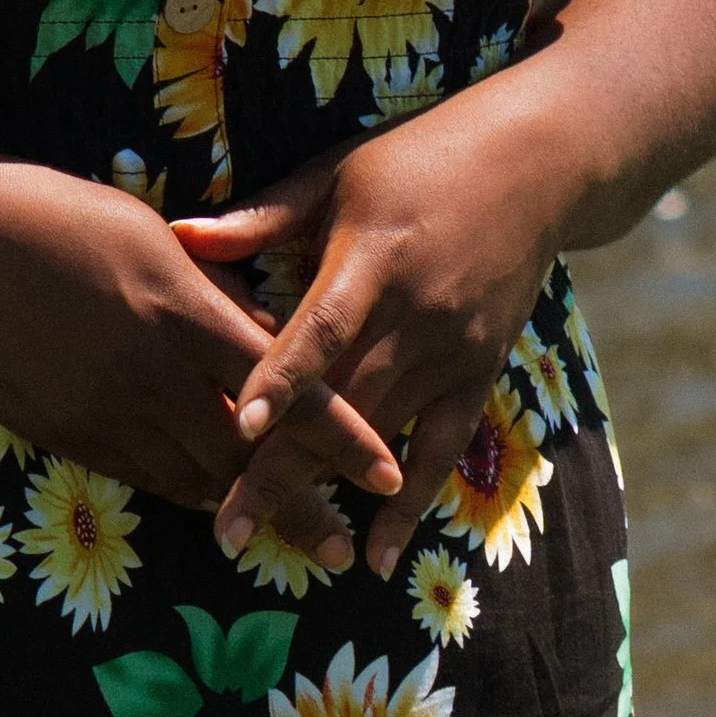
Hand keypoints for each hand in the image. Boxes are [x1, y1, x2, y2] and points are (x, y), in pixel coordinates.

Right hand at [0, 160, 400, 528]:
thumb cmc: (59, 219)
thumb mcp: (152, 239)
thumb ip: (215, 294)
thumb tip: (271, 337)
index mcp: (182, 310)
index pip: (284, 386)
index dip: (340, 438)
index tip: (388, 476)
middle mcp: (150, 372)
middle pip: (244, 456)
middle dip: (301, 507)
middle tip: (344, 550)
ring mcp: (104, 410)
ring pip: (191, 478)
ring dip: (243, 509)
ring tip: (292, 539)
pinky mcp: (66, 433)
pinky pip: (140, 475)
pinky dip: (185, 491)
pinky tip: (213, 503)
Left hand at [172, 80, 592, 576]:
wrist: (536, 165)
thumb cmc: (416, 160)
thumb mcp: (336, 174)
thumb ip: (262, 217)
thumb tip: (179, 237)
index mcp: (373, 259)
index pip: (322, 329)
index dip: (281, 379)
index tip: (241, 425)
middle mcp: (416, 314)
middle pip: (343, 404)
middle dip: (284, 467)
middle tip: (225, 527)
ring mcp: (452, 351)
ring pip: (382, 436)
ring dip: (329, 491)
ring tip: (275, 543)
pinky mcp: (478, 373)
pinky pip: (440, 452)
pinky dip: (408, 507)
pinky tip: (374, 556)